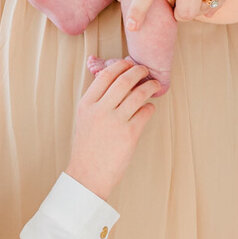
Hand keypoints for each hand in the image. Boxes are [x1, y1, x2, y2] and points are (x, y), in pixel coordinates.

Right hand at [65, 60, 159, 199]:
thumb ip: (96, 101)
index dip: (119, 66)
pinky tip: (149, 108)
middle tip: (145, 70)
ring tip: (154, 85)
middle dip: (137, 71)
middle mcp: (100, 110)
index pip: (105, 76)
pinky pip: (145, 112)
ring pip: (138, 94)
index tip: (127, 64)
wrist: (88, 174)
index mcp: (87, 104)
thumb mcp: (84, 119)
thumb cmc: (87, 148)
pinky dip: (149, 107)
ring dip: (149, 86)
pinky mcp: (130, 134)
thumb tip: (112, 82)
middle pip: (124, 80)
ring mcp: (115, 122)